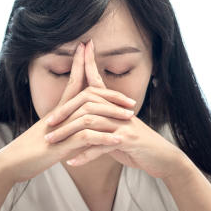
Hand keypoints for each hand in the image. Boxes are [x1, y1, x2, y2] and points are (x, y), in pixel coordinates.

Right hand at [0, 42, 135, 183]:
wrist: (11, 162)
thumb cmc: (29, 149)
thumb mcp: (49, 134)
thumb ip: (63, 127)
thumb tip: (76, 125)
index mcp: (57, 111)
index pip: (73, 82)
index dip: (80, 63)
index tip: (87, 46)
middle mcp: (59, 115)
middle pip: (87, 95)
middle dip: (109, 94)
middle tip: (130, 100)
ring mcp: (60, 129)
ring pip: (90, 114)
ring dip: (111, 115)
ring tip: (130, 119)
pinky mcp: (61, 145)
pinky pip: (86, 137)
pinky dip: (103, 138)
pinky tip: (118, 140)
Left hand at [45, 40, 187, 179]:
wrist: (162, 159)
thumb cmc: (138, 146)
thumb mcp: (117, 131)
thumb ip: (102, 123)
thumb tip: (83, 120)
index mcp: (116, 106)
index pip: (98, 82)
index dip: (89, 64)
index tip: (79, 49)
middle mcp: (119, 111)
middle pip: (87, 104)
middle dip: (65, 112)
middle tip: (48, 123)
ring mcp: (124, 125)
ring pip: (90, 124)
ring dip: (68, 134)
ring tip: (52, 143)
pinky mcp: (127, 141)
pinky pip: (101, 146)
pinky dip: (85, 155)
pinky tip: (71, 162)